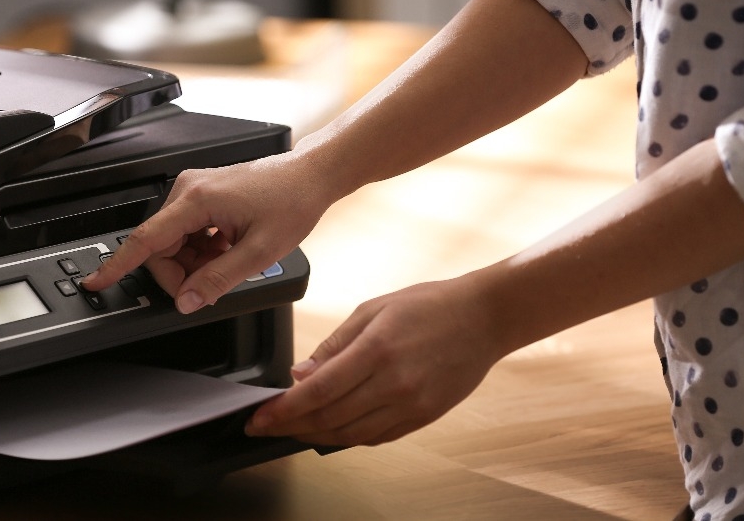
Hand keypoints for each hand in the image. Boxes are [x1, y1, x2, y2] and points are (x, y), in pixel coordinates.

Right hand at [81, 151, 331, 312]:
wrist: (309, 176)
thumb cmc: (292, 202)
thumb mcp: (259, 252)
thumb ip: (218, 280)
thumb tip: (186, 301)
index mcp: (196, 199)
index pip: (145, 240)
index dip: (118, 265)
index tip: (96, 281)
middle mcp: (188, 190)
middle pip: (159, 247)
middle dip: (180, 274)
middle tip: (211, 285)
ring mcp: (193, 191)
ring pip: (173, 244)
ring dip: (194, 263)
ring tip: (229, 260)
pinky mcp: (200, 196)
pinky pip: (185, 234)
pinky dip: (201, 251)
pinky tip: (227, 249)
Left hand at [244, 275, 506, 446]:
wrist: (484, 318)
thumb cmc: (431, 305)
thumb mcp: (372, 309)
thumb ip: (333, 345)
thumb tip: (301, 374)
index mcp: (376, 350)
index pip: (316, 392)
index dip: (282, 410)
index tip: (258, 418)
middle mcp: (393, 384)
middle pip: (328, 419)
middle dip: (290, 427)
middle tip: (267, 426)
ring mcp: (410, 405)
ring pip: (350, 435)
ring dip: (315, 436)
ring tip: (293, 429)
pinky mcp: (423, 417)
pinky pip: (376, 438)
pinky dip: (348, 438)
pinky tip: (331, 429)